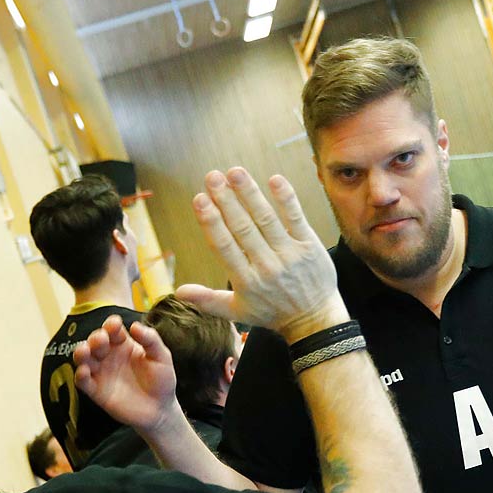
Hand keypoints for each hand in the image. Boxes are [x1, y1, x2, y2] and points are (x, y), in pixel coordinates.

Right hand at [73, 316, 178, 433]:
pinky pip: (83, 382)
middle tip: (101, 339)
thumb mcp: (161, 357)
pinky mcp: (97, 391)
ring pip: (84, 359)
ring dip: (81, 352)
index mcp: (124, 344)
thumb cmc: (162, 381)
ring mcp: (101, 373)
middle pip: (95, 341)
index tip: (114, 325)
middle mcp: (109, 356)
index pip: (112, 330)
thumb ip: (151, 340)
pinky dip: (80, 376)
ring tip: (84, 351)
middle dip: (95, 338)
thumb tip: (134, 325)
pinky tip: (84, 371)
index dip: (111, 325)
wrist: (160, 410)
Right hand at [174, 168, 345, 338]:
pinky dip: (286, 199)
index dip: (211, 221)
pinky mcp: (310, 246)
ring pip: (266, 219)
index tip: (200, 199)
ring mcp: (289, 255)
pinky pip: (296, 219)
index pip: (224, 246)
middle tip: (212, 176)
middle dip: (226, 200)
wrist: (315, 320)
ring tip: (235, 172)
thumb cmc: (272, 313)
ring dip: (250, 194)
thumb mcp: (237, 312)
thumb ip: (207, 300)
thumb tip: (178, 292)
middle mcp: (266, 266)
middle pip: (242, 228)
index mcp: (245, 281)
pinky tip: (274, 179)